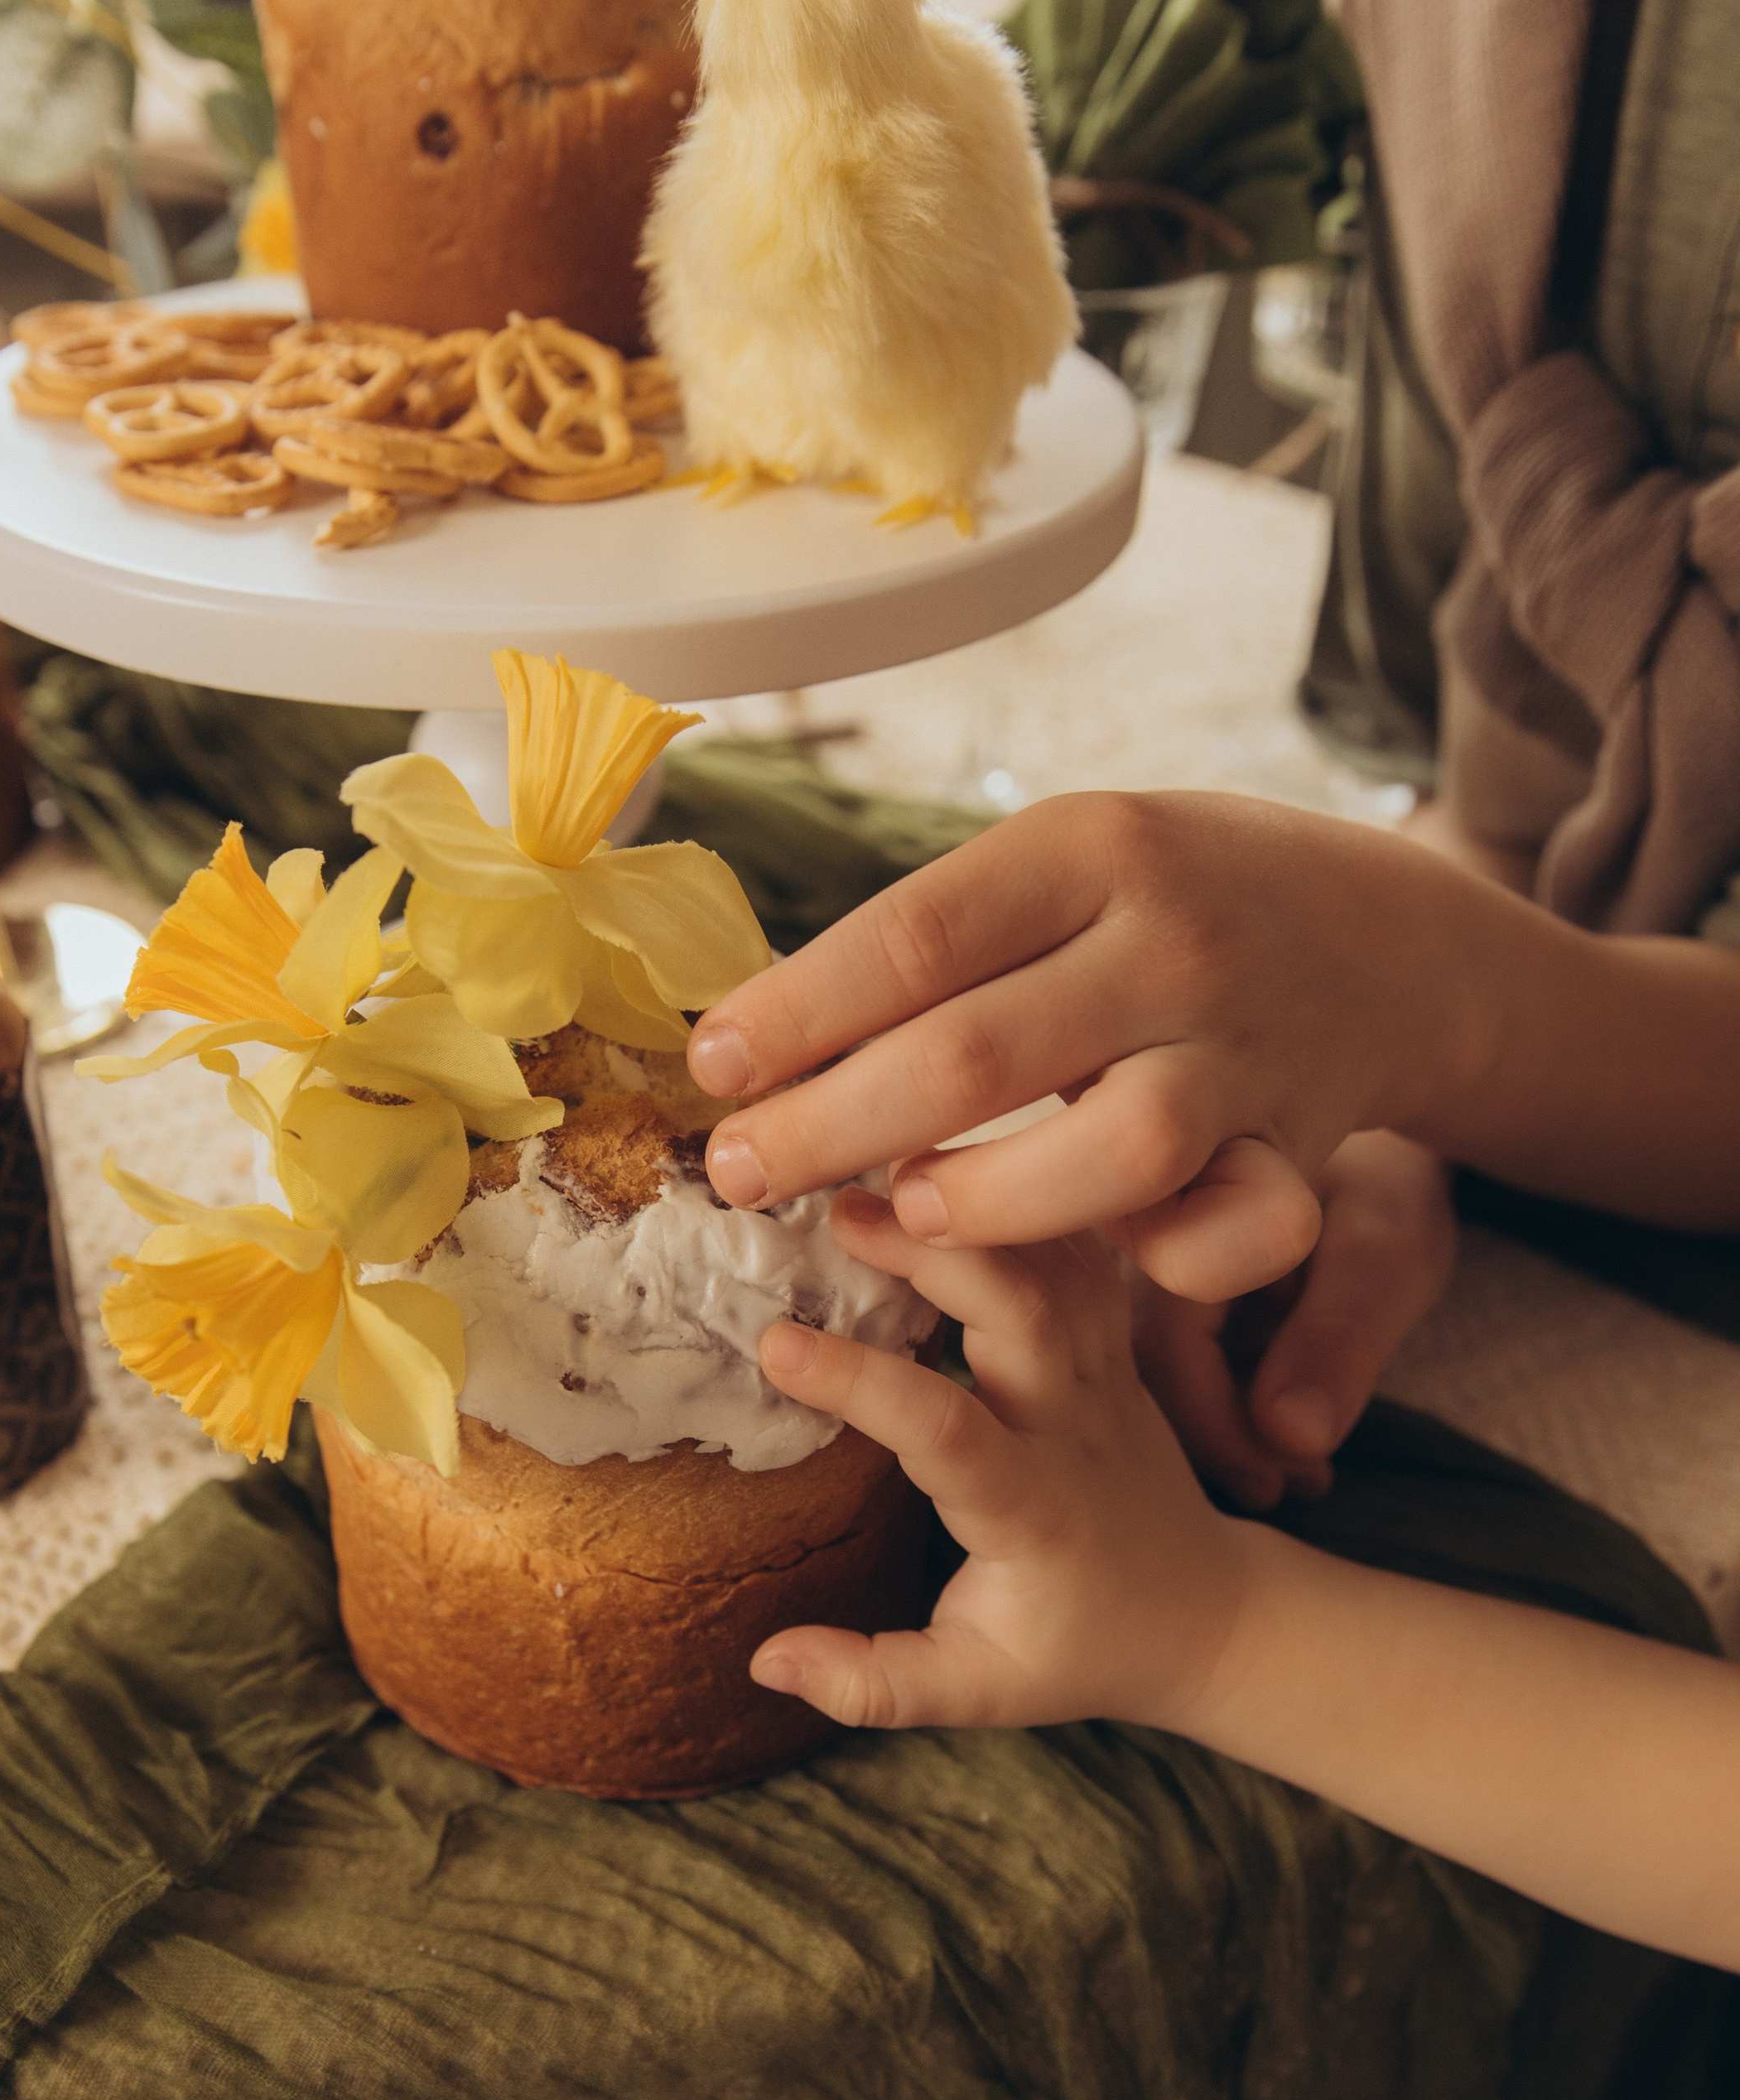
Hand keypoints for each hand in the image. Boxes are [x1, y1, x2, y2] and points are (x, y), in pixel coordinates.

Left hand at [686, 792, 1503, 1304]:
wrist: (1389, 936)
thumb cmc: (1172, 902)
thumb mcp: (1068, 866)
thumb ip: (946, 939)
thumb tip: (762, 1024)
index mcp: (1093, 846)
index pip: (915, 936)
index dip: (798, 1013)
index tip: (710, 1069)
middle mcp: (1172, 940)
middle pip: (974, 1053)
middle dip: (833, 1126)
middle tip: (740, 1172)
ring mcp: (1242, 1046)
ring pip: (1109, 1149)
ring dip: (986, 1198)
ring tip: (894, 1209)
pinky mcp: (1295, 1144)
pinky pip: (1223, 1225)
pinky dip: (1147, 1253)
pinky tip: (1070, 1249)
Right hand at [749, 1189, 1248, 1731]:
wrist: (1204, 1612)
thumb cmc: (1078, 1649)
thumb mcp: (978, 1690)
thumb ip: (876, 1683)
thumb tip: (768, 1663)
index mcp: (1032, 1507)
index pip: (945, 1429)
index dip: (861, 1381)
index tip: (774, 1343)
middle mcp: (1076, 1423)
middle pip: (1022, 1309)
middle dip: (932, 1246)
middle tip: (831, 1207)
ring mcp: (1105, 1370)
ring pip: (1056, 1263)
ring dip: (975, 1209)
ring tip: (878, 1168)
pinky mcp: (1114, 1341)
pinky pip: (1080, 1253)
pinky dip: (1025, 1200)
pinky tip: (954, 1163)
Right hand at [1132, 1131, 1457, 1511]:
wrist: (1377, 1150)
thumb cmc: (1384, 1187)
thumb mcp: (1386, 1255)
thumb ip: (1339, 1341)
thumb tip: (1291, 1439)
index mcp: (1179, 1209)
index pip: (1164, 1348)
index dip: (1218, 1430)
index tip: (1280, 1481)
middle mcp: (1136, 1240)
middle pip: (1139, 1373)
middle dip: (1220, 1445)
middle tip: (1296, 1487)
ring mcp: (1138, 1270)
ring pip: (1149, 1379)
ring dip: (1225, 1436)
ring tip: (1306, 1472)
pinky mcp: (1155, 1297)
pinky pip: (1169, 1366)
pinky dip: (1227, 1412)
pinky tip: (1289, 1444)